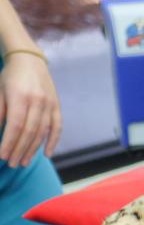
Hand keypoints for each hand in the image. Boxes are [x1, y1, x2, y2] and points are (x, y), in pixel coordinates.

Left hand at [0, 50, 61, 167]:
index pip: (15, 125)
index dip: (9, 142)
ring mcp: (49, 103)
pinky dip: (53, 141)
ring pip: (42, 131)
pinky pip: (57, 126)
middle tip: (12, 164)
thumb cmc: (9, 77)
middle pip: (30, 131)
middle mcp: (38, 101)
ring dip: (33, 149)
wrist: (29, 60)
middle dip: (20, 150)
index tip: (2, 156)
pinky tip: (47, 153)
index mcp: (20, 97)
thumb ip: (0, 112)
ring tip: (24, 162)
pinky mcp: (57, 105)